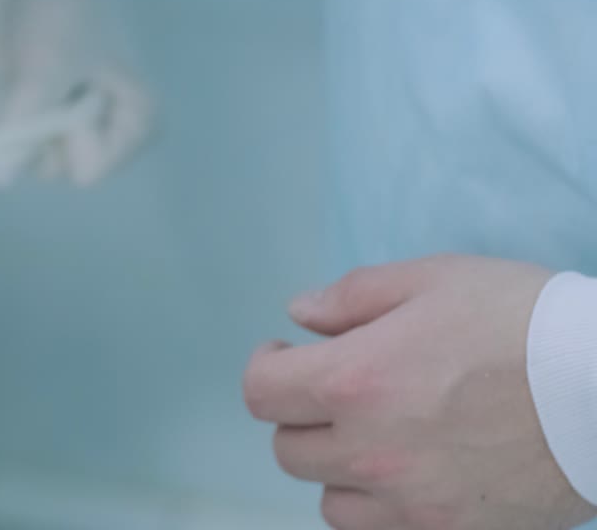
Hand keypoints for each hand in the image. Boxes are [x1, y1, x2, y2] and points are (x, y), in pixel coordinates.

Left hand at [0, 0, 151, 183]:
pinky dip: (2, 124)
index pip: (87, 168)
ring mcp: (71, 125)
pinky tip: (7, 88)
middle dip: (36, 131)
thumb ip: (28, 120)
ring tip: (27, 75)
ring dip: (17, 122)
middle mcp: (109, 132)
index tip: (66, 88)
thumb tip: (3, 170)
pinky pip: (15, 142)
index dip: (63, 136)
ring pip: (31, 159)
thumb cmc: (59, 6)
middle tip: (40, 79)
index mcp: (137, 122)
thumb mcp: (47, 64)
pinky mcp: (39, 113)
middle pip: (56, 169)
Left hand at [243, 255, 596, 529]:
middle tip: (336, 390)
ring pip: (329, 498)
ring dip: (338, 466)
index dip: (267, 368)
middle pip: (288, 449)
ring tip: (376, 434)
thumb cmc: (525, 321)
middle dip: (302, 413)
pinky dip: (379, 506)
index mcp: (354, 380)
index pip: (261, 393)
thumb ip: (352, 296)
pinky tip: (408, 472)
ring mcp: (408, 500)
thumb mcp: (433, 280)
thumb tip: (299, 316)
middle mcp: (370, 449)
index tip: (286, 355)